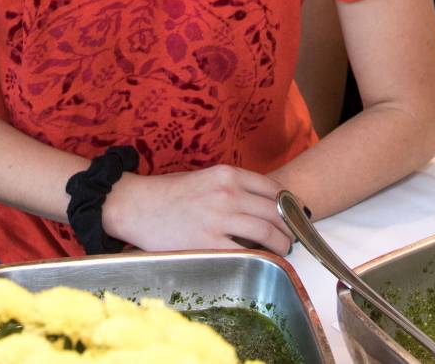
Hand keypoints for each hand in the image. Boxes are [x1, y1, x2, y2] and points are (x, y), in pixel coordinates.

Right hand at [101, 165, 290, 254]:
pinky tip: (263, 258)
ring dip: (282, 243)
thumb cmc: (169, 193)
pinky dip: (261, 256)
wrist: (137, 205)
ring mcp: (219, 218)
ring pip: (267, 230)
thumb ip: (233, 186)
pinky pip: (246, 251)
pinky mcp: (208, 242)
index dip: (290, 204)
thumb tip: (262, 203)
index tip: (297, 214)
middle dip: (290, 226)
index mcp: (227, 175)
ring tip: (284, 249)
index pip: (273, 189)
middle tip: (294, 236)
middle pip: (275, 210)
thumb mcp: (206, 178)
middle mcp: (227, 193)